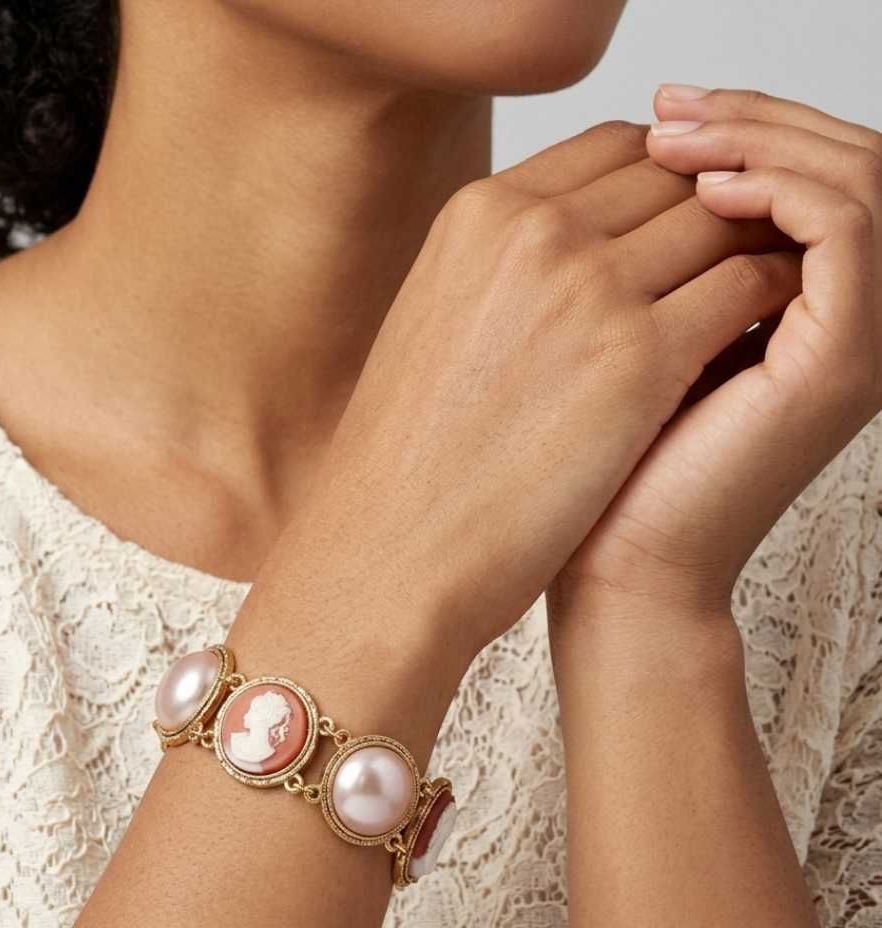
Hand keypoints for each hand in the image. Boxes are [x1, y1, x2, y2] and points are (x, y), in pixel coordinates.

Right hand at [249, 120, 798, 674]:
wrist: (390, 551)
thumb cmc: (407, 460)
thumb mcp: (436, 321)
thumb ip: (505, 266)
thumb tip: (581, 251)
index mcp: (478, 214)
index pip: (617, 148)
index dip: (666, 180)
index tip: (682, 227)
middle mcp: (533, 230)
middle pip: (677, 177)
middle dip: (715, 211)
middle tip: (730, 266)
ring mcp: (589, 288)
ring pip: (722, 222)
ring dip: (749, 252)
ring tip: (752, 303)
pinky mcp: (639, 360)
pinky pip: (744, 288)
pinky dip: (765, 302)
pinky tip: (755, 340)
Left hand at [553, 88, 881, 614]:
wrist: (613, 569)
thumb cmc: (598, 468)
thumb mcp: (625, 339)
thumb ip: (652, 263)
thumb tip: (633, 169)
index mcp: (793, 311)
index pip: (802, 176)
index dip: (739, 128)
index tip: (654, 111)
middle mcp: (838, 319)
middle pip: (839, 161)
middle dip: (753, 118)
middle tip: (669, 103)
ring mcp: (851, 340)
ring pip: (855, 179)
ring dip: (766, 139)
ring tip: (674, 134)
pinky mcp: (842, 364)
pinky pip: (847, 230)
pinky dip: (784, 189)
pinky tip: (705, 187)